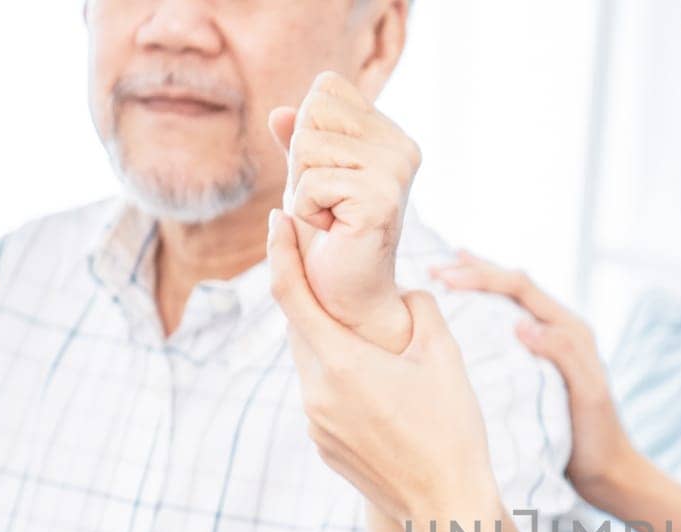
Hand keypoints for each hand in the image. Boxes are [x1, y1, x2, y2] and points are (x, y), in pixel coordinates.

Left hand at [268, 71, 419, 349]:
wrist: (348, 294)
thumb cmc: (329, 236)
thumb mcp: (307, 178)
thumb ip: (298, 141)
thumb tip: (279, 114)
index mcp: (391, 136)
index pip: (328, 88)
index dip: (309, 131)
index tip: (329, 177)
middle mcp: (401, 149)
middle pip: (314, 111)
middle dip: (302, 160)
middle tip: (328, 201)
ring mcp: (395, 174)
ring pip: (307, 147)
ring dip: (303, 189)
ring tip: (331, 217)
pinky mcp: (380, 201)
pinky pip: (310, 183)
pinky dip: (307, 212)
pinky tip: (334, 232)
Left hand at [268, 210, 499, 526]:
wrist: (446, 512)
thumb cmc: (453, 433)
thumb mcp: (446, 358)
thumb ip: (420, 310)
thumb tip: (404, 293)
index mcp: (341, 364)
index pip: (292, 294)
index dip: (280, 251)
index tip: (276, 219)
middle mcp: (316, 393)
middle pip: (301, 328)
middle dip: (314, 297)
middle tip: (333, 268)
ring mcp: (316, 424)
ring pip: (313, 364)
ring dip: (332, 342)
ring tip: (369, 335)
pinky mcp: (324, 447)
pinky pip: (324, 398)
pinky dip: (341, 378)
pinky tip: (379, 386)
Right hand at [430, 252, 639, 510]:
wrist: (607, 471)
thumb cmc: (598, 436)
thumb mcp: (586, 394)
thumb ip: (562, 354)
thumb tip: (522, 324)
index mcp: (570, 329)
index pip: (520, 288)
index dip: (483, 276)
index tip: (446, 275)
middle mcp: (558, 330)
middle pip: (512, 287)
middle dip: (474, 272)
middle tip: (435, 266)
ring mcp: (546, 347)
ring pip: (507, 304)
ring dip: (477, 287)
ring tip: (443, 275)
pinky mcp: (535, 366)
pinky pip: (503, 329)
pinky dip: (480, 315)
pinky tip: (459, 320)